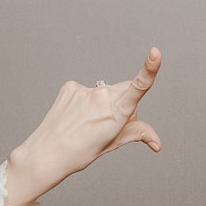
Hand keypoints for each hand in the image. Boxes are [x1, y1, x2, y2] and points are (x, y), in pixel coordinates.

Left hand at [6, 48, 162, 204]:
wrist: (48, 153)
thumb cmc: (81, 152)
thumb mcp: (113, 143)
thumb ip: (138, 134)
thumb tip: (157, 144)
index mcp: (116, 113)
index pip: (137, 87)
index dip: (149, 68)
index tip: (155, 52)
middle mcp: (102, 97)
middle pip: (124, 90)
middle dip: (123, 103)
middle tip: (108, 125)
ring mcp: (85, 90)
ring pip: (105, 91)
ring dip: (103, 103)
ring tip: (88, 123)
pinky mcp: (71, 86)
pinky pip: (87, 91)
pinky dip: (86, 101)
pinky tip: (76, 115)